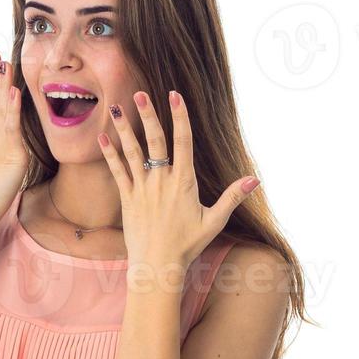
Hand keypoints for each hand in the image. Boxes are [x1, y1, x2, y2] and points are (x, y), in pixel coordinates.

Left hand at [97, 90, 259, 274]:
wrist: (158, 265)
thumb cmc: (187, 244)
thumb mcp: (214, 221)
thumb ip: (233, 197)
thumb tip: (255, 179)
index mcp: (184, 182)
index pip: (183, 142)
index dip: (179, 117)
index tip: (175, 96)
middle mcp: (161, 180)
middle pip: (155, 141)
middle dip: (148, 115)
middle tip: (140, 93)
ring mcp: (142, 188)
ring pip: (132, 152)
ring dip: (124, 128)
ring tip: (116, 107)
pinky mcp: (127, 198)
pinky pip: (117, 171)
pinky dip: (110, 153)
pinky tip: (102, 137)